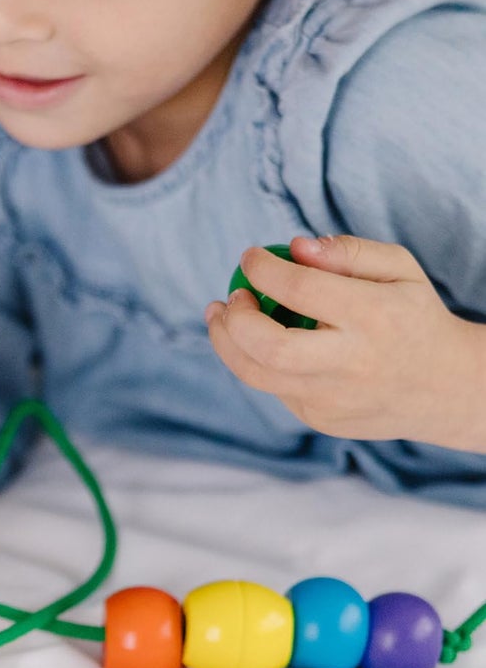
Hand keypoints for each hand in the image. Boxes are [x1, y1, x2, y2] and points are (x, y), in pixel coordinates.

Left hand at [206, 236, 485, 449]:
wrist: (447, 387)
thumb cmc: (413, 316)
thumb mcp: (400, 270)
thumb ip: (349, 252)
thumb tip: (295, 247)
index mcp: (373, 316)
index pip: (300, 289)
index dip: (263, 269)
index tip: (250, 257)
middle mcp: (351, 363)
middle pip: (268, 346)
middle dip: (234, 318)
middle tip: (230, 297)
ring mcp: (333, 398)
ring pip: (256, 375)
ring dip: (226, 344)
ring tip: (222, 317)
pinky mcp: (322, 420)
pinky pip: (275, 389)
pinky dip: (259, 363)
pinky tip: (265, 345)